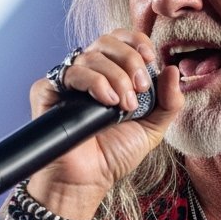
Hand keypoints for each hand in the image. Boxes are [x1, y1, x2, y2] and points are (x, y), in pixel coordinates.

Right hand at [26, 30, 183, 215]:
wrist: (87, 180)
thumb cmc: (114, 155)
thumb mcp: (153, 128)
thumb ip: (169, 102)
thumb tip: (172, 70)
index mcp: (111, 74)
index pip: (121, 39)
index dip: (136, 42)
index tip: (150, 59)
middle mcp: (88, 73)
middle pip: (106, 40)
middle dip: (130, 59)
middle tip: (141, 89)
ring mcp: (67, 81)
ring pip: (90, 55)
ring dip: (116, 77)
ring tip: (125, 105)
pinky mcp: (47, 91)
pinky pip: (70, 72)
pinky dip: (94, 82)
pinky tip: (106, 102)